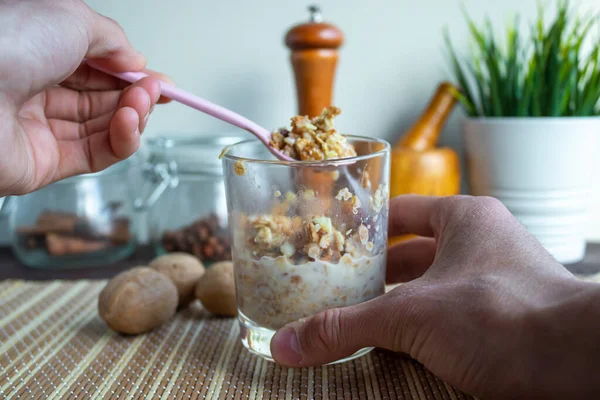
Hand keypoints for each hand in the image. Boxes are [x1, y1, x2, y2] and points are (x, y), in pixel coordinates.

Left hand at [0, 0, 171, 195]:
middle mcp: (37, 90)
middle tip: (156, 91)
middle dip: (138, 94)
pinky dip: (123, 140)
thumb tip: (134, 58)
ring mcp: (42, 129)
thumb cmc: (5, 45)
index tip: (160, 80)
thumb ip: (111, 38)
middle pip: (103, 99)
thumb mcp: (71, 18)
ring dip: (134, 115)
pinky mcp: (47, 164)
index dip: (132, 74)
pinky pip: (97, 154)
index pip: (95, 68)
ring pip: (105, 127)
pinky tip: (130, 123)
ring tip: (142, 103)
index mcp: (38, 52)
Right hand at [271, 195, 599, 398]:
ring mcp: (498, 282)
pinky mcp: (506, 319)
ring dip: (399, 306)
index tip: (334, 243)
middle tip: (336, 290)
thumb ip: (346, 328)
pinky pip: (453, 317)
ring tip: (358, 322)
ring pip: (434, 289)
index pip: (401, 212)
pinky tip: (398, 350)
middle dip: (376, 275)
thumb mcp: (412, 317)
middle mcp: (484, 244)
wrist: (583, 365)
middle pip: (415, 254)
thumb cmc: (507, 316)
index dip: (365, 227)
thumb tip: (287, 343)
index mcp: (465, 219)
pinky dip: (424, 330)